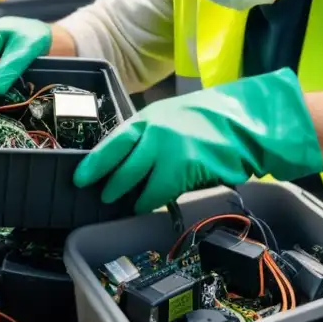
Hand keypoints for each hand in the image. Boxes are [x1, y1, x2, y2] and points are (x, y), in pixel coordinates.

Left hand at [73, 68, 322, 212]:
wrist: (243, 121)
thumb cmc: (208, 120)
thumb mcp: (172, 117)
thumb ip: (149, 134)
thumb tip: (125, 159)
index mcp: (149, 117)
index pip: (113, 141)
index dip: (94, 162)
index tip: (80, 178)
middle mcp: (155, 132)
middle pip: (122, 165)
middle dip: (110, 184)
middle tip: (103, 195)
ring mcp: (169, 151)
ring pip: (138, 182)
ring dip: (130, 196)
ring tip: (125, 202)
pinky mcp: (184, 169)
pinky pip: (160, 192)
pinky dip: (152, 200)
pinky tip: (148, 204)